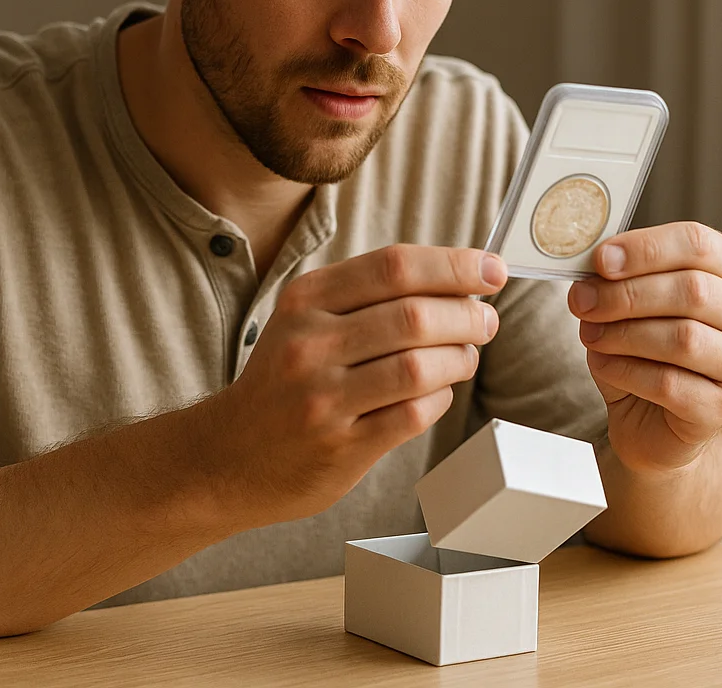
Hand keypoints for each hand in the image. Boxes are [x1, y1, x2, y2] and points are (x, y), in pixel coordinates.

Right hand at [207, 244, 506, 525]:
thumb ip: (371, 296)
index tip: (491, 270)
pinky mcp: (341, 445)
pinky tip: (437, 392)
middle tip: (486, 321)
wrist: (229, 457)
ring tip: (466, 356)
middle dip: (468, 315)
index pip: (394, 266)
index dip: (453, 264)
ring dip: (460, 358)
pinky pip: (414, 414)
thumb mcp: (307, 320)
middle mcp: (309, 343)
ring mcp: (323, 397)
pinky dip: (440, 399)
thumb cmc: (287, 379)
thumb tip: (461, 279)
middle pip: (414, 315)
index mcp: (305, 300)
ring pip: (420, 366)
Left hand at [568, 221, 721, 474]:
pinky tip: (602, 364)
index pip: (698, 243)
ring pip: (684, 338)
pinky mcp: (721, 407)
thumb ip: (617, 276)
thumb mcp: (628, 299)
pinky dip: (625, 371)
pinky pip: (670, 384)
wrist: (648, 416)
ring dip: (623, 334)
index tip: (600, 260)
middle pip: (693, 290)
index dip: (646, 249)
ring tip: (589, 334)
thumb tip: (595, 265)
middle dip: (627, 294)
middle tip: (582, 301)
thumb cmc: (641, 345)